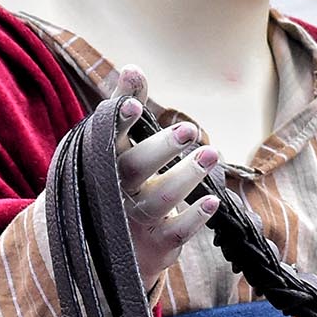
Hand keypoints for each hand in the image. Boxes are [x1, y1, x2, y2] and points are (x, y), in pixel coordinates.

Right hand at [104, 67, 218, 278]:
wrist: (101, 248)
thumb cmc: (114, 181)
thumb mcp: (115, 148)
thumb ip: (125, 107)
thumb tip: (133, 68)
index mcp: (102, 162)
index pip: (107, 139)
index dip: (120, 123)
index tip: (136, 105)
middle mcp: (114, 191)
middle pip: (134, 169)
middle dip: (162, 149)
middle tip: (190, 129)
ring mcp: (133, 220)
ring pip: (159, 199)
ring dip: (187, 177)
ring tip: (213, 154)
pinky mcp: (153, 245)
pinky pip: (175, 233)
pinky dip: (194, 218)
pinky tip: (214, 200)